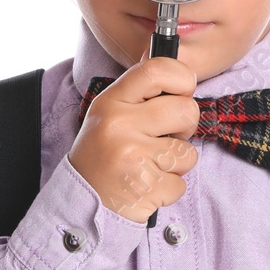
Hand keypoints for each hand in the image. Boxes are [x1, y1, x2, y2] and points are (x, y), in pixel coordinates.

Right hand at [67, 56, 200, 222]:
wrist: (81, 203)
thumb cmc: (103, 156)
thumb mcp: (110, 115)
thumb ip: (140, 94)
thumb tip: (178, 67)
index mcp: (112, 101)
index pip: (157, 69)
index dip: (182, 77)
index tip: (182, 91)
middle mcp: (120, 124)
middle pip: (186, 110)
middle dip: (185, 127)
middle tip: (165, 138)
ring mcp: (133, 156)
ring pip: (188, 151)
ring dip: (176, 163)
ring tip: (150, 166)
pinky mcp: (146, 187)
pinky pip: (181, 183)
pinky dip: (169, 188)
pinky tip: (146, 186)